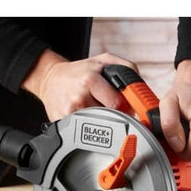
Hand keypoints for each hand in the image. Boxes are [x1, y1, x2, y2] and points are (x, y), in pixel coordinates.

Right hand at [22, 50, 136, 120]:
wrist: (51, 79)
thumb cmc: (80, 71)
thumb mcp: (104, 60)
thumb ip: (127, 67)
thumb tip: (140, 87)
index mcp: (90, 80)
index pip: (117, 103)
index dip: (125, 108)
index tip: (126, 108)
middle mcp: (79, 97)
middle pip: (109, 117)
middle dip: (114, 115)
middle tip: (112, 110)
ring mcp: (69, 112)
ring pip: (98, 126)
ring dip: (102, 122)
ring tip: (97, 111)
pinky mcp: (62, 122)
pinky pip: (83, 131)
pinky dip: (88, 126)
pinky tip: (85, 117)